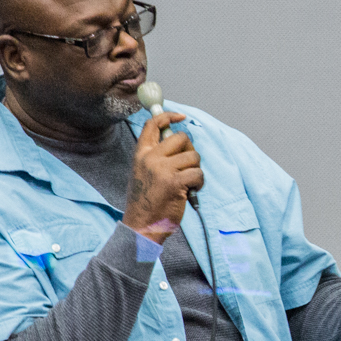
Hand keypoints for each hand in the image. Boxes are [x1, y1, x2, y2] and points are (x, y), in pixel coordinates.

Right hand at [121, 113, 202, 244]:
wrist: (142, 225)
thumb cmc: (146, 201)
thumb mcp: (143, 172)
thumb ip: (155, 156)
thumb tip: (177, 142)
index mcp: (141, 153)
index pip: (153, 125)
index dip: (168, 116)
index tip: (181, 116)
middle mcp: (150, 157)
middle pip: (181, 137)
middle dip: (190, 151)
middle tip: (187, 166)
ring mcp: (163, 169)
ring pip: (193, 156)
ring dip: (196, 170)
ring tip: (187, 183)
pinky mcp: (175, 182)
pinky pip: (198, 173)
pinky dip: (199, 183)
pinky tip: (191, 191)